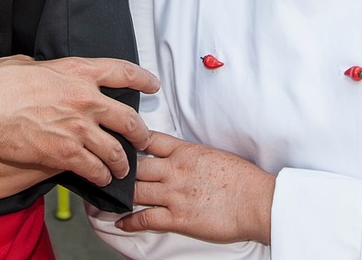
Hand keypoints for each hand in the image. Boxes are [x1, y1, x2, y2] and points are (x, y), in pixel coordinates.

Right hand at [0, 55, 158, 187]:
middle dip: (140, 133)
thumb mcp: (28, 63)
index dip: (143, 78)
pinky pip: (95, 169)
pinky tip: (101, 179)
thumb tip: (49, 73)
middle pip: (129, 118)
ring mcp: (78, 127)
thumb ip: (50, 69)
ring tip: (122, 169)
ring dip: (122, 162)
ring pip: (115, 150)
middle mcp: (85, 98)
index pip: (122, 71)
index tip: (153, 84)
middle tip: (142, 139)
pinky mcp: (66, 153)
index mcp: (78, 70)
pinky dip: (101, 176)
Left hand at [115, 131, 273, 244]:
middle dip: (120, 167)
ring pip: (136, 189)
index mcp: (185, 151)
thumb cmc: (241, 178)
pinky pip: (146, 217)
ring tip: (107, 194)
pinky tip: (120, 221)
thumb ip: (190, 155)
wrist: (256, 200)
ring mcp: (174, 194)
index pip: (149, 139)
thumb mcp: (212, 154)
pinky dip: (129, 220)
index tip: (119, 141)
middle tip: (106, 168)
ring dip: (120, 193)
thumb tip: (179, 156)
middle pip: (137, 165)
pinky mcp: (178, 217)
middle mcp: (175, 169)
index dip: (131, 140)